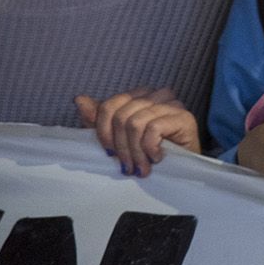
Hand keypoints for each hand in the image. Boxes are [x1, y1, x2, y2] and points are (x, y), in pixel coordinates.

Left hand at [76, 88, 199, 177]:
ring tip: (141, 168)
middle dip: (121, 147)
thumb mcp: (117, 137)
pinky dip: (150, 148)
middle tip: (127, 167)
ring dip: (135, 152)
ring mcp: (172, 104)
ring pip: (135, 123)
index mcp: (140, 95)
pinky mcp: (184, 117)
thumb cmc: (149, 152)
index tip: (109, 152)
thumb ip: (98, 119)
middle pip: (121, 116)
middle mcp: (157, 95)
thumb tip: (80, 99)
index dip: (103, 131)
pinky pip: (153, 129)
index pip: (110, 105)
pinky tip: (157, 157)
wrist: (182, 169)